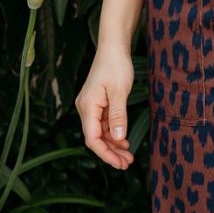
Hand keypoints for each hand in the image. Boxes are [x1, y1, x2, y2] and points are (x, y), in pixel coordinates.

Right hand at [75, 43, 135, 170]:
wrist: (113, 48)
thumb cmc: (116, 66)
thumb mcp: (120, 91)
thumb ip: (118, 116)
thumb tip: (118, 138)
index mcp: (87, 107)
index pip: (92, 139)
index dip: (105, 154)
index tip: (119, 163)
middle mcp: (85, 108)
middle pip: (95, 138)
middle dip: (110, 153)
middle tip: (127, 164)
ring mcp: (90, 106)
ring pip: (100, 133)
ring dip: (113, 145)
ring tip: (128, 156)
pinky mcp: (97, 104)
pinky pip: (103, 124)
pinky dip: (113, 134)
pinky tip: (124, 141)